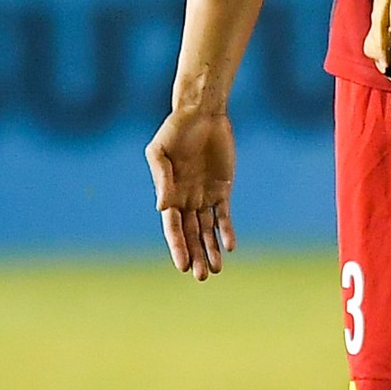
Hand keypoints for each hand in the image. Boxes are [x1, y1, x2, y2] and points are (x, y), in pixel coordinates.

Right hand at [145, 106, 235, 279]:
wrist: (200, 113)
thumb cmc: (174, 130)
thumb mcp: (160, 151)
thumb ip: (162, 178)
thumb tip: (162, 207)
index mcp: (167, 194)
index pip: (172, 226)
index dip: (177, 246)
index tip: (183, 265)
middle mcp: (185, 199)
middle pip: (190, 234)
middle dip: (195, 255)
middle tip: (201, 276)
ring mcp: (204, 196)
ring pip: (207, 230)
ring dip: (210, 249)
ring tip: (216, 269)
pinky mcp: (222, 190)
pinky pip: (223, 215)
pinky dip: (226, 231)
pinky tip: (230, 246)